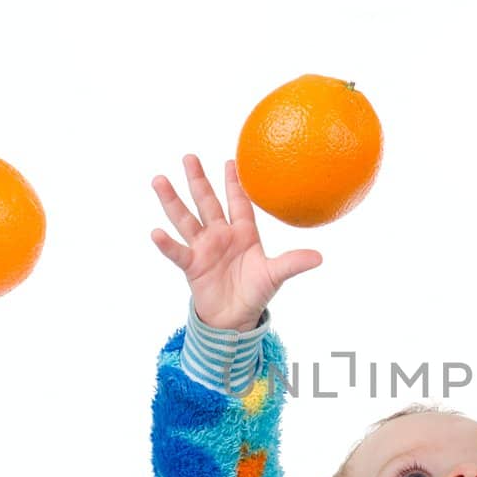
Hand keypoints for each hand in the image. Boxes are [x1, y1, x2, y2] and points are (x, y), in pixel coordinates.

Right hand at [151, 154, 322, 329]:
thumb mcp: (275, 275)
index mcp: (243, 233)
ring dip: (173, 201)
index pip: (238, 202)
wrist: (234, 319)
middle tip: (190, 156)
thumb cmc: (255, 293)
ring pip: (186, 219)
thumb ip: (293, 263)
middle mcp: (220, 236)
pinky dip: (167, 244)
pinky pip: (178, 252)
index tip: (229, 161)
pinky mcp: (192, 265)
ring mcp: (204, 249)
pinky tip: (156, 232)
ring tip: (159, 180)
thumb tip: (320, 257)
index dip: (234, 183)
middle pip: (207, 202)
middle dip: (198, 180)